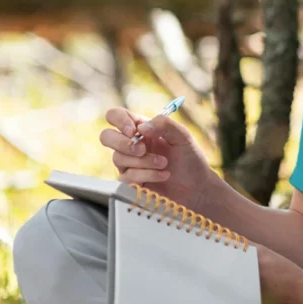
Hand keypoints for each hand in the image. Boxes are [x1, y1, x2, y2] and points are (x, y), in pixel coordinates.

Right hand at [100, 107, 220, 213]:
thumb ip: (165, 124)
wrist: (196, 188)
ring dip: (144, 161)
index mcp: (142, 128)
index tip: (134, 131)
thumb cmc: (190, 159)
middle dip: (123, 143)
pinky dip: (147, 175)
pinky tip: (163, 175)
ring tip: (164, 164)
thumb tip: (142, 127)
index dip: (119, 120)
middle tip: (143, 150)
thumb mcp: (183, 136)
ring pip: (118, 158)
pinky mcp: (130, 182)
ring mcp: (129, 163)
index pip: (116, 115)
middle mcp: (131, 144)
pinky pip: (127, 176)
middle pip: (106, 136)